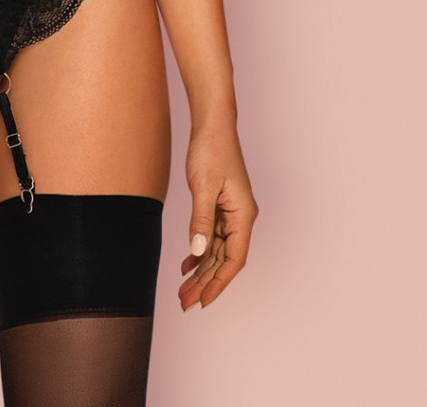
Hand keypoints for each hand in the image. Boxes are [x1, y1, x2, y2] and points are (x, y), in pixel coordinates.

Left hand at [178, 117, 257, 310]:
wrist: (212, 124)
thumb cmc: (212, 149)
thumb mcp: (203, 186)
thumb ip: (200, 220)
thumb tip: (197, 252)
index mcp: (244, 215)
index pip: (234, 260)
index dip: (219, 283)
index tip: (203, 301)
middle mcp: (241, 218)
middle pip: (224, 260)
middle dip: (206, 283)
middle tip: (185, 302)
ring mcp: (230, 213)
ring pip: (216, 251)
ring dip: (201, 271)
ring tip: (183, 290)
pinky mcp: (219, 206)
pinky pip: (211, 237)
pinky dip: (199, 252)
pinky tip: (186, 265)